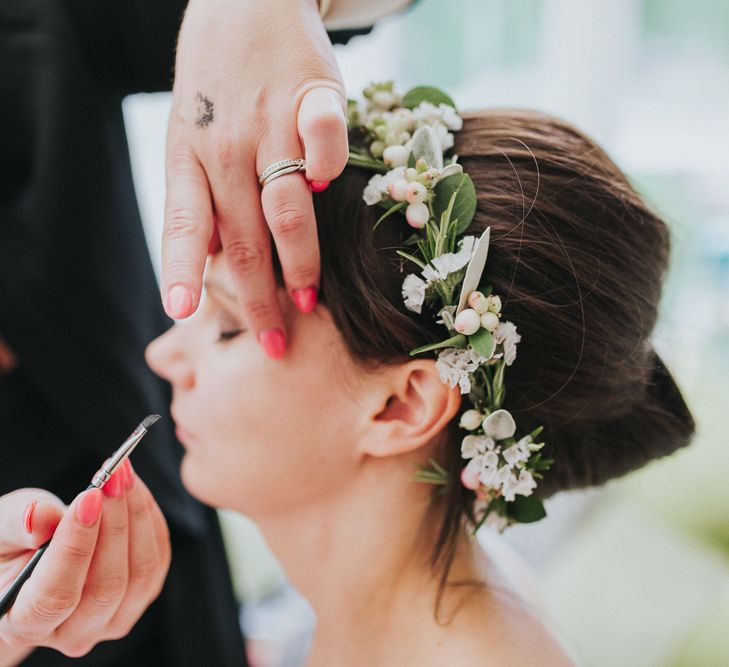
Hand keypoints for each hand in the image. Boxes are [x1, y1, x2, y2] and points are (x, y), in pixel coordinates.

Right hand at [0, 462, 170, 658]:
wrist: (34, 558)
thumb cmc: (14, 546)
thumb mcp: (1, 531)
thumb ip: (16, 526)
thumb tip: (38, 517)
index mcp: (25, 623)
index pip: (55, 596)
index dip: (76, 546)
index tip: (89, 495)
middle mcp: (72, 632)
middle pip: (107, 586)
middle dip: (115, 523)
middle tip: (114, 475)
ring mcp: (112, 619)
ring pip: (141, 573)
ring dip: (137, 516)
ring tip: (124, 475)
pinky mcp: (140, 597)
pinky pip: (158, 559)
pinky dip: (150, 519)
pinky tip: (134, 491)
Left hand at [161, 0, 348, 358]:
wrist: (245, 0)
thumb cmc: (217, 84)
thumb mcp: (188, 137)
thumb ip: (201, 198)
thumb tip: (209, 260)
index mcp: (189, 155)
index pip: (182, 222)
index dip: (181, 268)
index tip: (180, 313)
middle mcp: (225, 145)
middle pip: (243, 236)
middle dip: (258, 297)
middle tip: (274, 344)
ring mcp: (269, 120)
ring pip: (287, 206)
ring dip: (300, 261)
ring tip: (308, 300)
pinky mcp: (313, 93)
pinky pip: (326, 136)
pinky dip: (330, 163)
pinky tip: (330, 187)